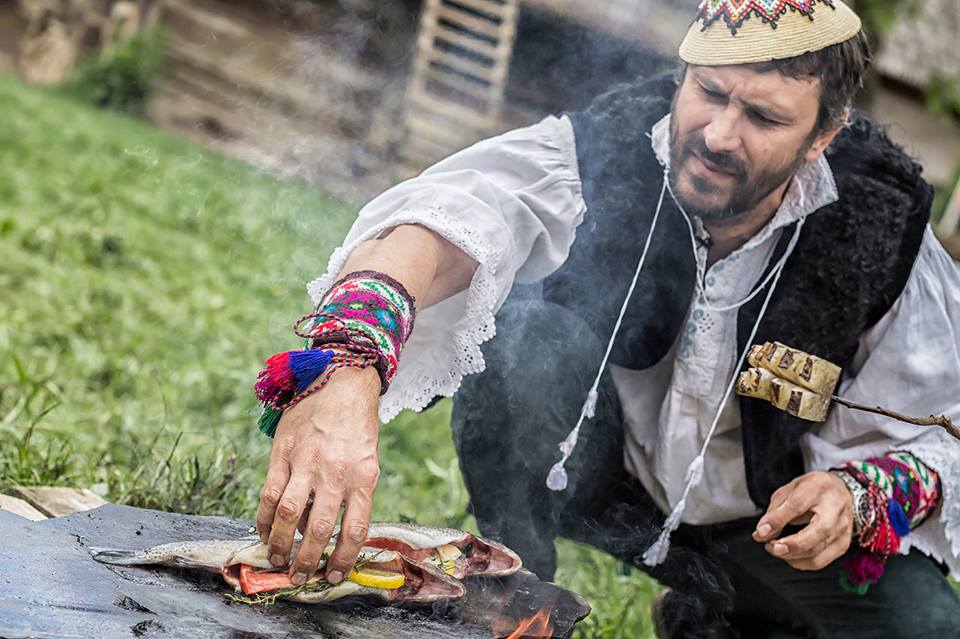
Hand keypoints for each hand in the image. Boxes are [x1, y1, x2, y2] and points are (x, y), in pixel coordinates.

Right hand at [255, 365, 381, 585]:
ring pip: (290, 514)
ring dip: (281, 543)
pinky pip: (269, 493)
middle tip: (300, 577)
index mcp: (364, 476)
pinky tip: (264, 532)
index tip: (334, 576)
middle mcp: (336, 472)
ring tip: (279, 559)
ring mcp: (307, 462)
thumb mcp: (367, 459)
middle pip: (320, 528)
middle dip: (308, 559)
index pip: (354, 529)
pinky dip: (265, 518)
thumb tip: (325, 532)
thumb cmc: (357, 425)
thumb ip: (352, 494)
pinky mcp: (283, 453)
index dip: (343, 558)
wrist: (342, 379)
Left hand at [752, 471, 853, 570]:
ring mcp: (842, 529)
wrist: (840, 492)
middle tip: (771, 547)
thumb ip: (776, 511)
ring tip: (774, 547)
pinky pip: (819, 561)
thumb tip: (762, 534)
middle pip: (817, 532)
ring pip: (817, 551)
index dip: (778, 520)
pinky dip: (799, 562)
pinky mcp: (843, 545)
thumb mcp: (790, 490)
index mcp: (818, 488)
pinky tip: (788, 554)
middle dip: (792, 545)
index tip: (761, 531)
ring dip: (790, 555)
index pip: (797, 505)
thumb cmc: (812, 490)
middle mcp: (835, 509)